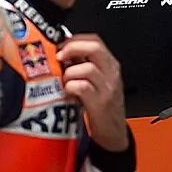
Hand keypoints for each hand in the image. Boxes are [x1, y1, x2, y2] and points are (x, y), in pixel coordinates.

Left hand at [58, 35, 129, 152]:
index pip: (95, 41)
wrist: (113, 133)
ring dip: (69, 72)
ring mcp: (107, 88)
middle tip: (59, 56)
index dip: (75, 39)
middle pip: (94, 48)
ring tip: (64, 81)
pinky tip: (67, 92)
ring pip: (87, 68)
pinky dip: (71, 87)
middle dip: (72, 48)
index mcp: (110, 65)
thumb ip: (83, 66)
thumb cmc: (101, 106)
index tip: (60, 45)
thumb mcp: (97, 81)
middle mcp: (111, 74)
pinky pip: (82, 87)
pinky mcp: (100, 103)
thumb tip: (62, 52)